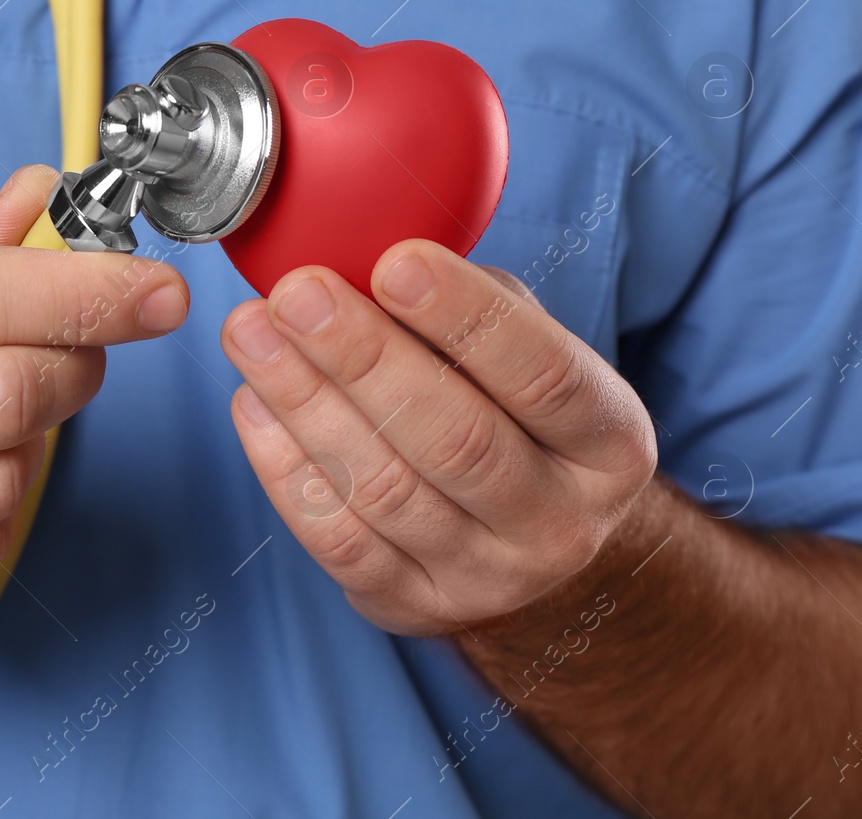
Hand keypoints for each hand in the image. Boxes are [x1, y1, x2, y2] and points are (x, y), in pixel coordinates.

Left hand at [220, 239, 654, 634]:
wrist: (536, 558)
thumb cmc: (519, 421)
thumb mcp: (534, 357)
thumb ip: (477, 308)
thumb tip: (377, 254)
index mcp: (609, 445)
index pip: (546, 377)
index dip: (469, 319)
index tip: (397, 262)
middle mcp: (559, 523)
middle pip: (455, 438)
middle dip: (364, 357)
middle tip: (297, 294)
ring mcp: (486, 578)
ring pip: (384, 488)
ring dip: (305, 402)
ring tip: (252, 334)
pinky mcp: (411, 607)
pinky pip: (337, 537)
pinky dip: (284, 467)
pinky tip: (253, 403)